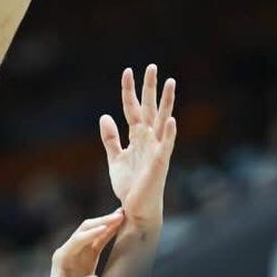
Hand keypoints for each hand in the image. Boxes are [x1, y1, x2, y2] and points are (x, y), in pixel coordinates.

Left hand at [42, 213, 124, 276]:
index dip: (92, 233)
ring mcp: (79, 253)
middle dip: (102, 221)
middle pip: (86, 229)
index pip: (78, 239)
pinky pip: (100, 241)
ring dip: (108, 223)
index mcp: (62, 257)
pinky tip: (121, 227)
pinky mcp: (87, 258)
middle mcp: (69, 251)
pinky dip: (110, 233)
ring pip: (94, 232)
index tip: (106, 227)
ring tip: (125, 215)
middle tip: (120, 215)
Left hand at [100, 64, 176, 230]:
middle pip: (149, 108)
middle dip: (150, 88)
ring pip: (162, 120)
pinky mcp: (160, 163)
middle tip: (152, 66)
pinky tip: (171, 120)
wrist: (136, 209)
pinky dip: (169, 133)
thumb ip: (111, 138)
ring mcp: (156, 149)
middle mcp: (148, 138)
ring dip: (166, 102)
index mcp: (137, 136)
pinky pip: (166, 146)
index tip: (127, 71)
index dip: (129, 90)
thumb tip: (104, 116)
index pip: (132, 108)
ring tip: (170, 82)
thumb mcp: (115, 159)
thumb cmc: (129, 186)